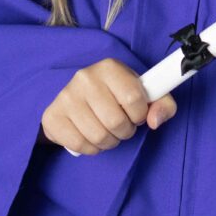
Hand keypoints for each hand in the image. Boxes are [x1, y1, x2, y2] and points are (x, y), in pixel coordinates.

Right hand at [40, 58, 176, 154]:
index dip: (139, 114)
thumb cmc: (114, 96)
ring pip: (99, 137)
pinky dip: (91, 148)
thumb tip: (155, 121)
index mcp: (109, 67)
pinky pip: (80, 146)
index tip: (135, 114)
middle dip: (124, 131)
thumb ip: (162, 104)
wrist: (76, 99)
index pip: (134, 99)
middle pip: (116, 122)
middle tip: (121, 126)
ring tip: (107, 131)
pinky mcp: (52, 117)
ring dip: (109, 142)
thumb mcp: (142, 93)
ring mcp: (66, 97)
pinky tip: (90, 136)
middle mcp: (85, 78)